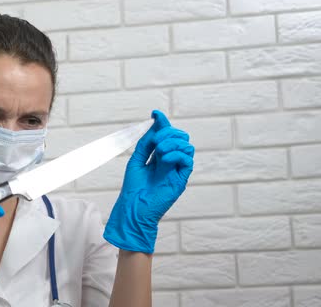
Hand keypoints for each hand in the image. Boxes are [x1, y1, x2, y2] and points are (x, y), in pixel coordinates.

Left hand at [104, 110, 193, 253]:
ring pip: (186, 146)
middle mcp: (169, 161)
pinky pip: (187, 161)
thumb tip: (154, 122)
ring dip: (173, 143)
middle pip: (180, 137)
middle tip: (156, 141)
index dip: (162, 123)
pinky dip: (177, 155)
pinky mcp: (181, 180)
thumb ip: (146, 142)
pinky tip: (165, 159)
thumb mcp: (137, 159)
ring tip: (159, 151)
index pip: (165, 135)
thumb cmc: (133, 187)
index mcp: (158, 156)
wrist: (133, 208)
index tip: (155, 113)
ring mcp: (176, 170)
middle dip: (169, 133)